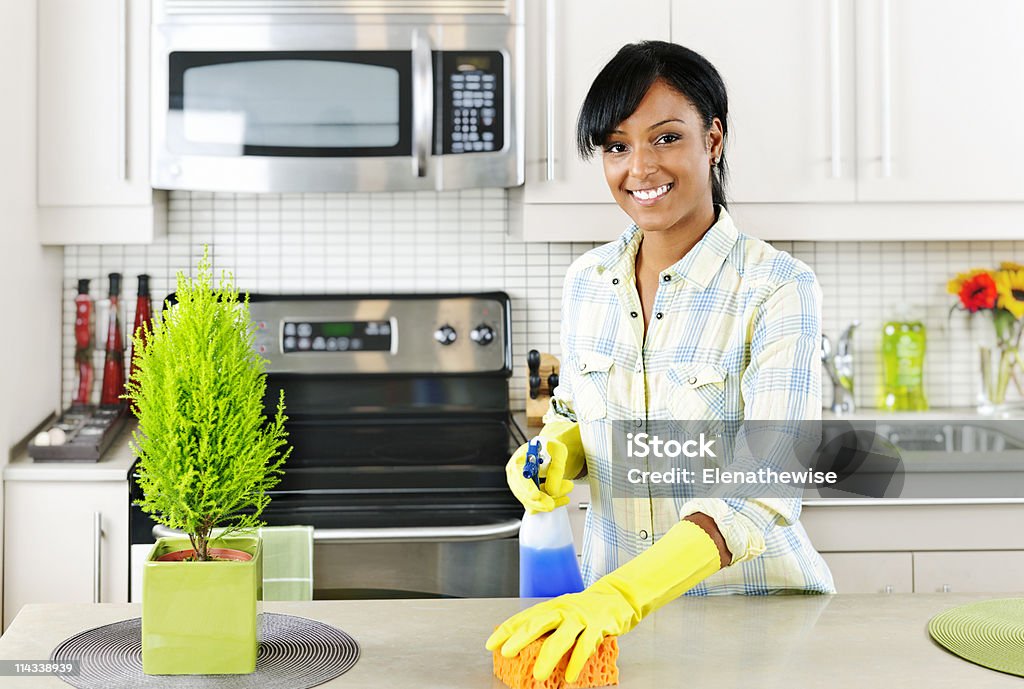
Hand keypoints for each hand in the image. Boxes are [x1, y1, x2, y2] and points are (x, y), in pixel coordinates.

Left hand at [486, 585, 632, 681]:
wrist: (618, 597)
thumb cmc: (586, 610)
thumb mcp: (563, 613)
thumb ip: (547, 627)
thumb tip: (521, 644)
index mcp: (551, 607)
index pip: (524, 618)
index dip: (507, 631)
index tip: (491, 644)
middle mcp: (563, 610)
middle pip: (538, 623)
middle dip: (520, 638)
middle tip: (507, 652)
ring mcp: (581, 617)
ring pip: (562, 638)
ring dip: (548, 657)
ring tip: (538, 675)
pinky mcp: (598, 626)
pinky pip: (586, 645)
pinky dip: (577, 662)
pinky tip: (570, 677)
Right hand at [505, 437, 573, 511]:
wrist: (550, 451)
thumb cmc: (551, 448)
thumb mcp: (558, 451)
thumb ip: (556, 470)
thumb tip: (552, 490)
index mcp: (520, 459)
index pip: (519, 475)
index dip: (527, 487)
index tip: (536, 495)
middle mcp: (515, 473)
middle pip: (523, 493)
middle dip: (541, 500)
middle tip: (554, 503)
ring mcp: (519, 485)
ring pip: (530, 502)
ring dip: (549, 500)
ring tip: (565, 490)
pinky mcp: (526, 494)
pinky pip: (535, 505)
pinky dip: (548, 503)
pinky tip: (561, 498)